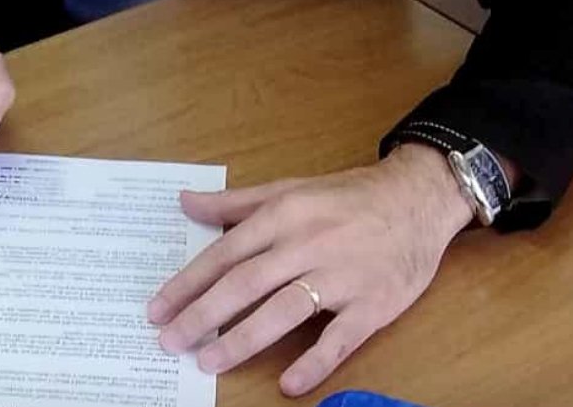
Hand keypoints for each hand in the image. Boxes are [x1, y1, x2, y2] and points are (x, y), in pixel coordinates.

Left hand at [147, 145, 473, 396]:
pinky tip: (288, 384)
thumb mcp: (287, 188)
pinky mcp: (372, 305)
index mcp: (282, 214)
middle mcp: (305, 244)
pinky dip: (314, 362)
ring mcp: (340, 277)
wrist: (414, 200)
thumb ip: (235, 202)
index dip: (189, 282)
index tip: (158, 307)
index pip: (225, 253)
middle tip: (170, 340)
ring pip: (283, 312)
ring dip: (243, 339)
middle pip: (245, 284)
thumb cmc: (344, 196)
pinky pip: (339, 339)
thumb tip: (185, 202)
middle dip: (203, 315)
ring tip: (208, 362)